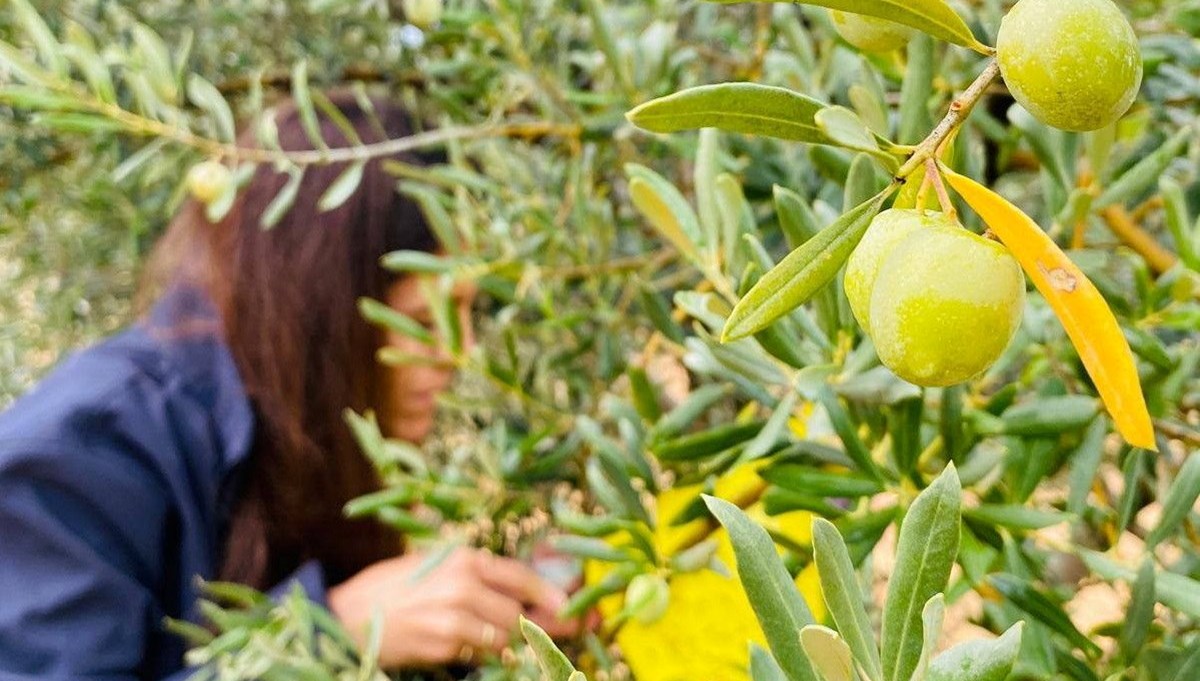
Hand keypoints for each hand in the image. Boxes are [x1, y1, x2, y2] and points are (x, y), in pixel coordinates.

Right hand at [328, 547, 574, 668]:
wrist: (349, 615)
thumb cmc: (393, 588)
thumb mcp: (436, 566)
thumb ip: (477, 575)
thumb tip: (521, 591)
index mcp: (464, 560)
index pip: (521, 576)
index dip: (550, 594)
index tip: (571, 607)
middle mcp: (464, 585)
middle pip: (520, 612)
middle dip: (545, 626)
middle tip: (567, 633)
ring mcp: (455, 617)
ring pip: (505, 637)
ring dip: (515, 644)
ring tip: (518, 644)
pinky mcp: (444, 645)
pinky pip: (482, 655)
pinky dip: (489, 655)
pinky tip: (483, 651)